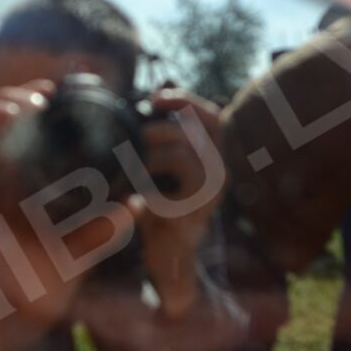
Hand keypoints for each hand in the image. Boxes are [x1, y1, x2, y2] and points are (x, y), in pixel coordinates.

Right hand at [0, 81, 135, 333]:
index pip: (13, 126)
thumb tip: (138, 205)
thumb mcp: (76, 257)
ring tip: (9, 113)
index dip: (27, 100)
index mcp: (12, 182)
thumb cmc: (38, 291)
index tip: (55, 92)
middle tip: (37, 100)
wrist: (6, 331)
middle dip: (5, 98)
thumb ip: (102, 232)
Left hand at [133, 88, 225, 318]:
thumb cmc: (160, 205)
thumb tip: (147, 101)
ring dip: (150, 157)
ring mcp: (212, 192)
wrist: (169, 252)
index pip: (211, 116)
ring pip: (183, 156)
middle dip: (158, 130)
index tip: (154, 98)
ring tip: (130, 168)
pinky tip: (136, 196)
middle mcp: (220, 170)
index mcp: (213, 155)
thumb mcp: (162, 166)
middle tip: (133, 140)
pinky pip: (168, 192)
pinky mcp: (196, 212)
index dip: (185, 101)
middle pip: (196, 132)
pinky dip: (148, 188)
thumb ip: (162, 139)